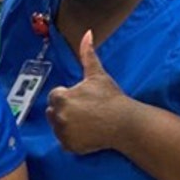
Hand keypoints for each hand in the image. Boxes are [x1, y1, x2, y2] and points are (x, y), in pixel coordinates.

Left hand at [46, 30, 135, 155]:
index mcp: (60, 97)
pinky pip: (65, 142)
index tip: (84, 99)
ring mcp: (62, 132)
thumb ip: (87, 54)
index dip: (70, 96)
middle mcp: (57, 115)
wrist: (125, 122)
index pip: (56, 96)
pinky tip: (88, 133)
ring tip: (88, 121)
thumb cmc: (111, 97)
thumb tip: (87, 33)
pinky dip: (73, 140)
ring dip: (68, 124)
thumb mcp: (97, 75)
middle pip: (54, 112)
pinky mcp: (69, 146)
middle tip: (87, 111)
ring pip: (59, 127)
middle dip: (66, 110)